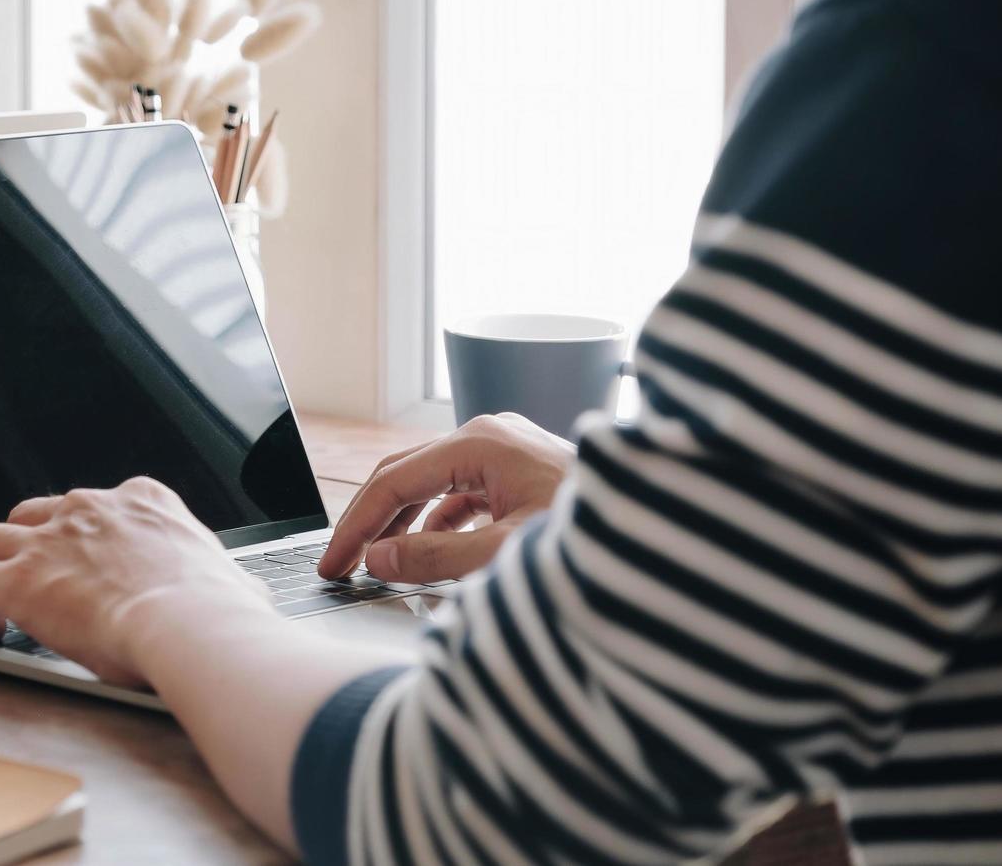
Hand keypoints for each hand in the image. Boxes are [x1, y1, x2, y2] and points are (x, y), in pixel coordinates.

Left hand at [0, 477, 278, 686]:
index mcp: (145, 502)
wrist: (191, 625)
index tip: (93, 572)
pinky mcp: (17, 580)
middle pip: (36, 514)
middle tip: (41, 588)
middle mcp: (90, 509)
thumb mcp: (237, 582)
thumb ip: (234, 585)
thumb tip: (251, 599)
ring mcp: (49, 541)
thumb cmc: (218, 612)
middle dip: (32, 548)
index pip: (101, 506)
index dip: (89, 540)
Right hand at [317, 413, 574, 582]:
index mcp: (481, 442)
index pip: (393, 481)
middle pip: (405, 477)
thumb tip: (379, 559)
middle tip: (340, 565)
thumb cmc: (597, 534)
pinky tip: (429, 552)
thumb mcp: (505, 552)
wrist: (668, 531)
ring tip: (378, 564)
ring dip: (403, 525)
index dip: (355, 527)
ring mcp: (507, 452)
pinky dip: (438, 523)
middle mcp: (490, 437)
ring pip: (432, 486)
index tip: (333, 564)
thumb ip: (435, 558)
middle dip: (370, 524)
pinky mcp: (521, 473)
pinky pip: (462, 495)